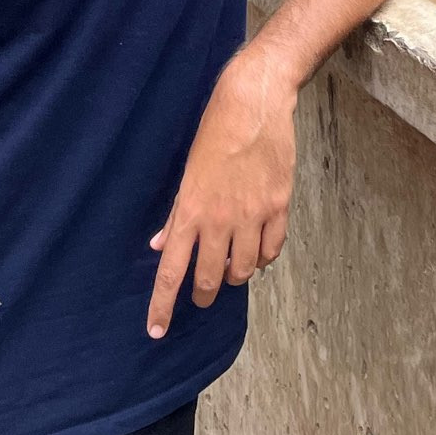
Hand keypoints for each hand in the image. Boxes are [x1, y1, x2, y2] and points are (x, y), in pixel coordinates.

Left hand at [148, 45, 296, 337]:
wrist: (254, 102)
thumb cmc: (215, 132)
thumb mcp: (188, 172)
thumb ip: (177, 214)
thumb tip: (163, 246)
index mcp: (190, 210)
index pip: (171, 271)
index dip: (162, 306)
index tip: (157, 331)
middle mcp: (219, 219)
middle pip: (209, 279)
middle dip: (203, 295)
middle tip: (202, 294)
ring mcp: (251, 214)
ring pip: (243, 270)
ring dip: (234, 275)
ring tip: (232, 265)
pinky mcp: (278, 206)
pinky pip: (271, 250)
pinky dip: (263, 257)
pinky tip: (258, 250)